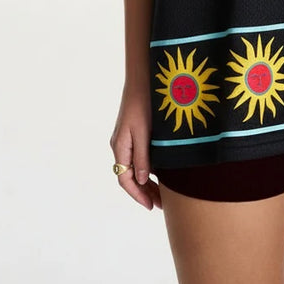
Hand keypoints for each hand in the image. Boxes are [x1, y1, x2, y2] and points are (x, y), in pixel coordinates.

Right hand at [110, 83, 161, 210]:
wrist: (144, 78)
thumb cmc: (144, 102)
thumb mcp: (144, 132)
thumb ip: (142, 156)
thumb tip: (140, 179)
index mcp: (120, 146)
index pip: (125, 179)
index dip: (138, 195)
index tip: (151, 206)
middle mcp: (121, 145)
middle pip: (130, 176)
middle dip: (144, 191)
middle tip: (161, 204)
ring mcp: (127, 138)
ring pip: (135, 167)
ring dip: (147, 181)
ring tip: (163, 193)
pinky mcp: (135, 131)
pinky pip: (139, 156)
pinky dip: (149, 167)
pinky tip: (162, 172)